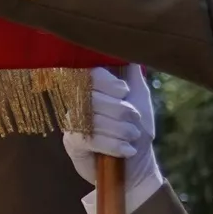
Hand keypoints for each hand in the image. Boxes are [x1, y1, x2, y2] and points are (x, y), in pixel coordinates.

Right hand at [61, 66, 163, 208]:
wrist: (136, 164)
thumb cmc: (137, 129)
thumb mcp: (140, 97)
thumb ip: (132, 73)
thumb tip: (128, 49)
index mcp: (94, 88)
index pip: (90, 75)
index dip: (106, 82)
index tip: (124, 92)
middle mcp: (79, 102)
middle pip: (92, 98)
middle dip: (120, 111)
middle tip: (136, 121)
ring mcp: (73, 122)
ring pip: (92, 119)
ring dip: (120, 130)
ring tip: (133, 138)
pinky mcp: (72, 143)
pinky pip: (89, 139)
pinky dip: (113, 145)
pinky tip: (127, 150)